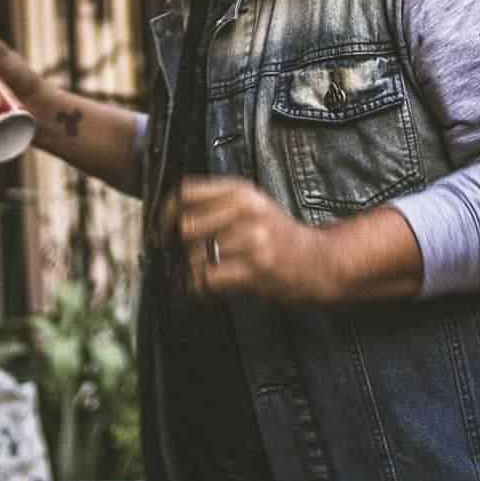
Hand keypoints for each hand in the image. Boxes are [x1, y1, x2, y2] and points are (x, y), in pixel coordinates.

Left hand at [159, 176, 335, 305]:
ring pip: (195, 256)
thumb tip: (166, 220)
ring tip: (202, 278)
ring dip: (191, 273)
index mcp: (240, 189)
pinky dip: (200, 289)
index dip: (165, 214)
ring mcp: (252, 237)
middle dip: (179, 248)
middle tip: (183, 261)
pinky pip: (208, 279)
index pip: (185, 192)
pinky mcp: (257, 267)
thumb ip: (215, 205)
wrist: (320, 261)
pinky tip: (208, 290)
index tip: (159, 234)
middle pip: (186, 225)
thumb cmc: (278, 236)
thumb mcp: (251, 206)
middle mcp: (246, 208)